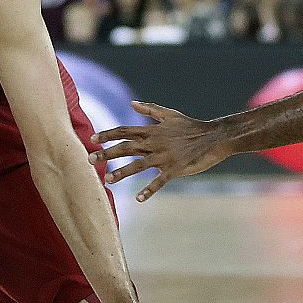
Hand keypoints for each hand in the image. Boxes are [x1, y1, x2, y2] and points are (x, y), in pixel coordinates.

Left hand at [90, 101, 230, 201]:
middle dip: (106, 154)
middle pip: (125, 148)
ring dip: (121, 173)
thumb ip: (149, 109)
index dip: (107, 134)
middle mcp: (154, 143)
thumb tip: (132, 103)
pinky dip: (149, 190)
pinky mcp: (175, 169)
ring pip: (138, 165)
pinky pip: (159, 181)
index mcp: (152, 130)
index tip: (92, 138)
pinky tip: (139, 198)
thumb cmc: (191, 126)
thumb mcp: (169, 114)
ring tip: (107, 180)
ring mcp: (164, 157)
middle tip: (89, 159)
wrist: (214, 136)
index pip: (124, 131)